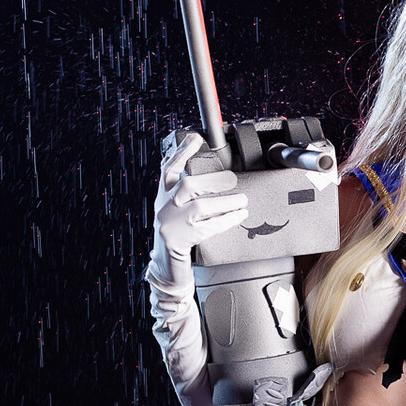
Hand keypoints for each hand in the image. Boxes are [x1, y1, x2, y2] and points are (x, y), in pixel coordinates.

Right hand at [150, 130, 247, 285]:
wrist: (166, 266)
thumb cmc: (176, 235)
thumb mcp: (174, 210)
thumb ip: (184, 192)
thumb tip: (209, 173)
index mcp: (163, 196)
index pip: (169, 168)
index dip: (181, 152)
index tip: (195, 138)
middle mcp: (165, 206)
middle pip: (187, 184)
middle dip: (212, 180)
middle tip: (232, 180)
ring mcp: (174, 223)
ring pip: (200, 206)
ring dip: (225, 202)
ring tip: (242, 199)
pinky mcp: (184, 239)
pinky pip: (210, 226)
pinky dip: (227, 219)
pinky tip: (239, 215)